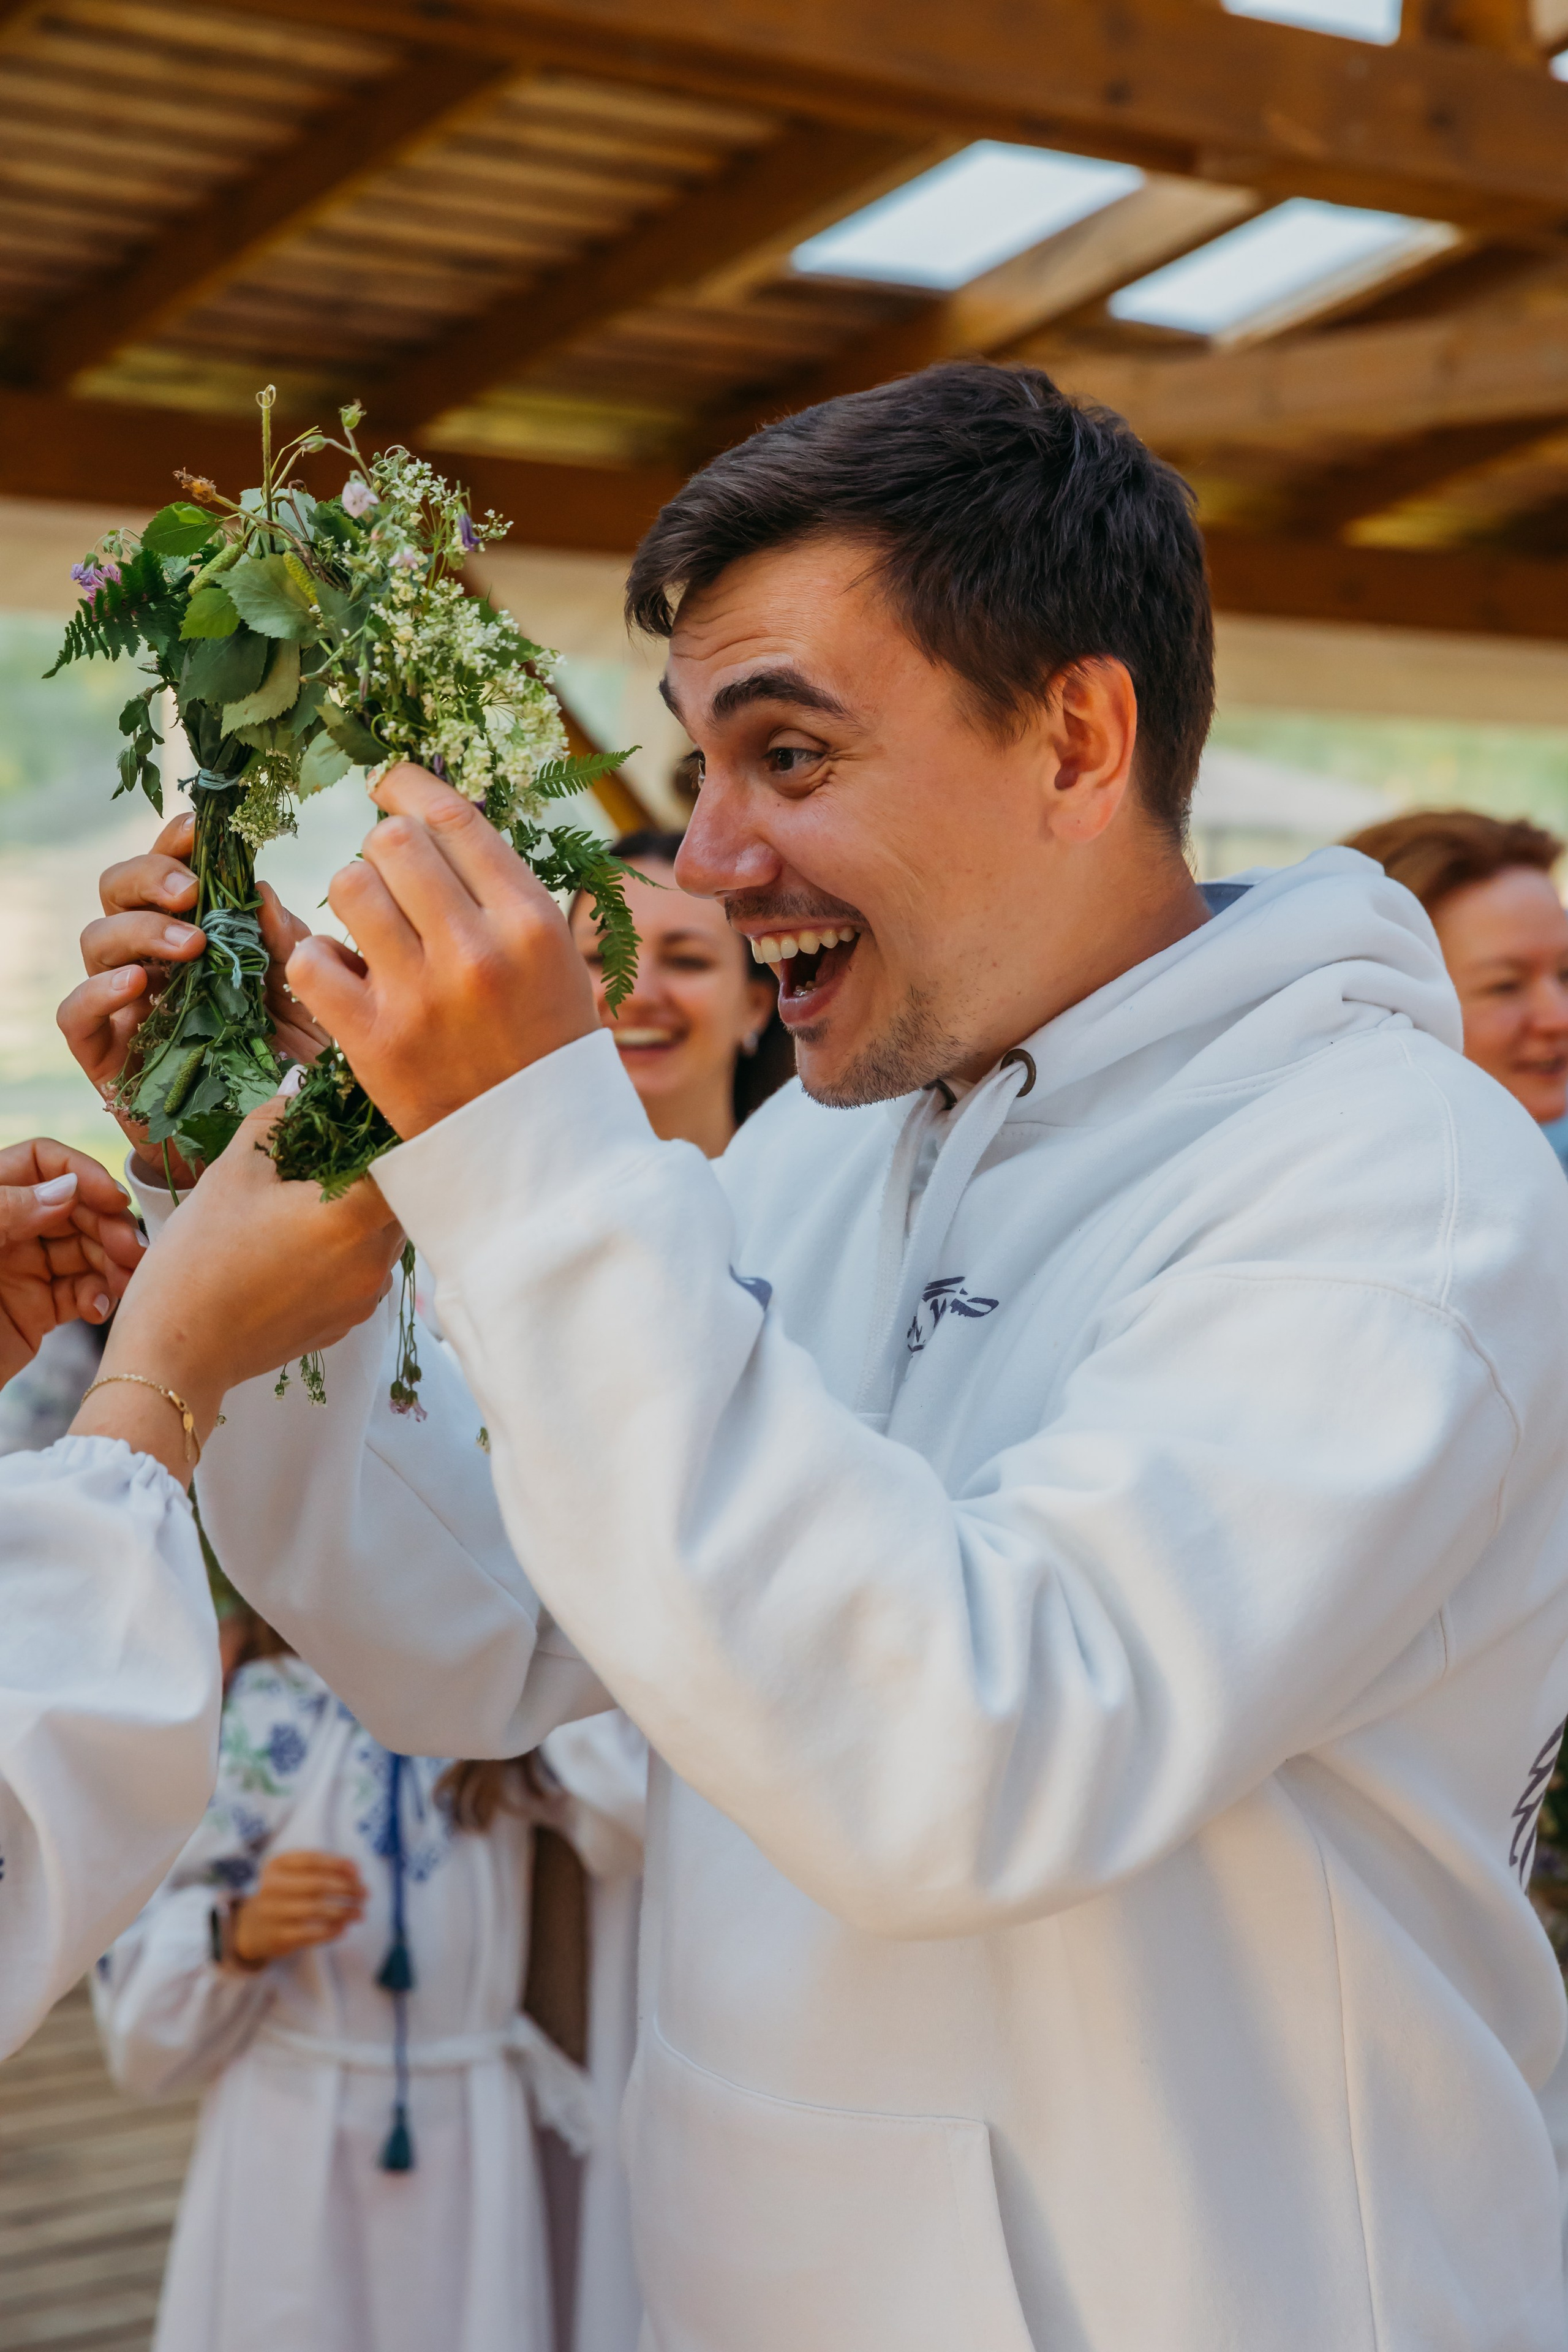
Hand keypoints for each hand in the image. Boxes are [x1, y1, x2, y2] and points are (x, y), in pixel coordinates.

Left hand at [0, 1141, 144, 1385]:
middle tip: (131, 1251)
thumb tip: (67, 1189)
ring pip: (86, 1249)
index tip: (111, 1200)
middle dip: (107, 1224)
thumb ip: (5, 1209)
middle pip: (74, 1206)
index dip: (79, 1173)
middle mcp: (7, 1229)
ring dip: (112, 1262)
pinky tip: (97, 1309)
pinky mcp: (36, 1310)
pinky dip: (98, 1297)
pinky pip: (80, 1292)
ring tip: (125, 1283)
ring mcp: (23, 1269)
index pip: (39, 1162)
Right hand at [58, 811, 328, 1187]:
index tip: (198, 832)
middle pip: (118, 890)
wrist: (275, 1146)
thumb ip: (285, 947)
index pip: (171, 870)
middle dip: (150, 877)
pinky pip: (76, 1012)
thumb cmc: (290, 1065)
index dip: (174, 843)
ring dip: (139, 930)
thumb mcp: (306, 1001)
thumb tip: (261, 890)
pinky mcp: (106, 1055)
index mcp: (199, 933)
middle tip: (193, 893)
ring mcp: (125, 1004)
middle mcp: (154, 959)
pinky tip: (138, 985)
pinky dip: (99, 991)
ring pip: (96, 940)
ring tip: (190, 946)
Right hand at [73, 1092, 403, 1459]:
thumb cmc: (202, 1256)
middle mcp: (374, 1263)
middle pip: (396, 1203)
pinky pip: (359, 1276)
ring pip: (378, 1241)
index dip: (383, 1137)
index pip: (402, 1161)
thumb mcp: (233, 1171)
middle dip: (368, 1178)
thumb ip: (273, 1123)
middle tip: (324, 1160)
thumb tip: (296, 1093)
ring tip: (305, 1204)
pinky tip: (296, 1248)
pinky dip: (341, 1255)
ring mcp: (362, 1300)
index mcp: (355, 1216)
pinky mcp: (343, 1325)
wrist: (176, 1348)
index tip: (355, 1124)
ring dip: (355, 1218)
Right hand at [230, 1849, 366, 1966]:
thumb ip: (322, 1867)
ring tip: (360, 1913)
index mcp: (276, 1865)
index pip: (312, 1860)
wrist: (252, 1928)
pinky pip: (311, 1933)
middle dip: (347, 1888)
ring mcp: (273, 1913)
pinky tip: (344, 1928)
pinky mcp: (279, 1937)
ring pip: (316, 1909)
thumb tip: (355, 1869)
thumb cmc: (283, 1894)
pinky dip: (332, 1930)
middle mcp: (271, 1886)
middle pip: (317, 1884)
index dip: (339, 1864)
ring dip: (344, 1911)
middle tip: (365, 1894)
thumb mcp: (294, 1874)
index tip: (358, 1872)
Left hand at [285, 763, 596, 1138]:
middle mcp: (477, 951)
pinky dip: (320, 964)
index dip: (408, 786)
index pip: (454, 818)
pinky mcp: (372, 1042)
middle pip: (393, 842)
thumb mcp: (553, 958)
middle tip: (392, 881)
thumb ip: (501, 892)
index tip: (388, 783)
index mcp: (531, 922)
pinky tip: (347, 981)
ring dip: (353, 902)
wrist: (542, 1159)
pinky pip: (312, 961)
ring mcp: (421, 997)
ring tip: (373, 934)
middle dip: (384, 853)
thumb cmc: (546, 1048)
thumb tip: (432, 815)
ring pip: (348, 888)